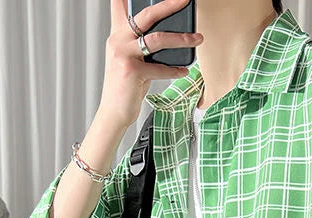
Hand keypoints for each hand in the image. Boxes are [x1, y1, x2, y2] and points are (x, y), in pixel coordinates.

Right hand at [98, 0, 204, 128]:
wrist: (114, 112)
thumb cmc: (125, 86)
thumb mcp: (131, 59)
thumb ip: (141, 44)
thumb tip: (169, 34)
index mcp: (118, 34)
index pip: (119, 5)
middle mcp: (118, 40)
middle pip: (147, 15)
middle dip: (169, 5)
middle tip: (185, 1)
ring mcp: (123, 55)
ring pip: (158, 39)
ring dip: (181, 39)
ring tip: (197, 39)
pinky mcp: (131, 71)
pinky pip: (160, 67)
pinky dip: (175, 70)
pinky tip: (184, 71)